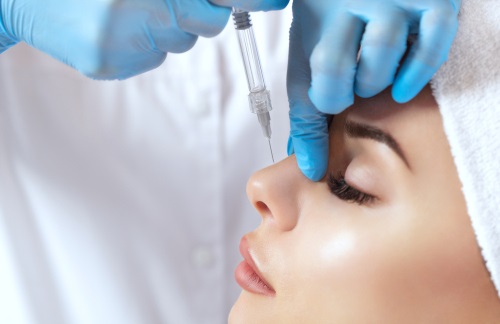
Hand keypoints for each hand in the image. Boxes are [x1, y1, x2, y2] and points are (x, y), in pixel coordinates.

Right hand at [0, 0, 287, 78]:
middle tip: (161, 0)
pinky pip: (149, 58)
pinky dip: (139, 45)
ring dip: (164, 27)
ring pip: (178, 41)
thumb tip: (219, 4)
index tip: (277, 1)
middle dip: (197, 13)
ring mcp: (127, 38)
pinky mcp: (110, 63)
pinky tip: (110, 26)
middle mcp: (147, 7)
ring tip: (125, 9)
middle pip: (207, 22)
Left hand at [287, 0, 460, 180]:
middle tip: (355, 91)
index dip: (329, 99)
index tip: (333, 103)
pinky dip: (420, 70)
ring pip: (384, 51)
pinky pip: (433, 41)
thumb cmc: (331, 34)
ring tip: (377, 81)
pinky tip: (403, 88)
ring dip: (380, 82)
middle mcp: (352, 5)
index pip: (320, 70)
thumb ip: (306, 116)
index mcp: (319, 23)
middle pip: (343, 64)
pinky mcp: (432, 2)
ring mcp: (393, 3)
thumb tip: (311, 167)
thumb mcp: (309, 67)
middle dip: (350, 92)